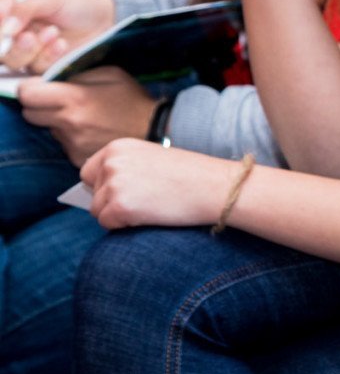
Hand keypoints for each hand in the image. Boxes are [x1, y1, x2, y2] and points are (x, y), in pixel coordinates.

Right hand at [0, 0, 116, 71]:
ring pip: (14, 60)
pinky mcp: (45, 67)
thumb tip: (6, 26)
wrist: (106, 19)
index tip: (5, 17)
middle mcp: (14, 35)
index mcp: (11, 14)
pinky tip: (62, 44)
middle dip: (11, 44)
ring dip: (31, 48)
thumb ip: (26, 8)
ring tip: (53, 32)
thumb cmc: (77, 4)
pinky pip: (37, 67)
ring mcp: (29, 53)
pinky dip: (49, 55)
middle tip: (27, 36)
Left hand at [17, 68, 157, 164]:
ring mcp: (73, 143)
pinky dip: (72, 137)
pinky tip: (92, 132)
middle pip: (30, 114)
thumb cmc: (133, 99)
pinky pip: (64, 143)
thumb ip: (76, 75)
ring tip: (85, 117)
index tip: (40, 87)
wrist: (156, 130)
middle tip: (58, 102)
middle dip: (39, 106)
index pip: (27, 95)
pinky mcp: (78, 157)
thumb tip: (54, 81)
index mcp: (74, 99)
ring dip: (58, 122)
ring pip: (48, 129)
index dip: (30, 89)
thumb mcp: (109, 74)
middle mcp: (69, 123)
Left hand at [80, 138, 235, 228]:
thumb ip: (126, 169)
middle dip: (110, 202)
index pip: (89, 172)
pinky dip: (125, 226)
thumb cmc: (193, 175)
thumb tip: (99, 195)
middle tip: (144, 202)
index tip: (128, 193)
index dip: (105, 186)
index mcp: (118, 147)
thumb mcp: (153, 159)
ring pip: (98, 211)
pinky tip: (150, 217)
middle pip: (92, 193)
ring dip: (119, 215)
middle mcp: (110, 163)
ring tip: (150, 209)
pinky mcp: (119, 206)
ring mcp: (113, 184)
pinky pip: (108, 224)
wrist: (217, 186)